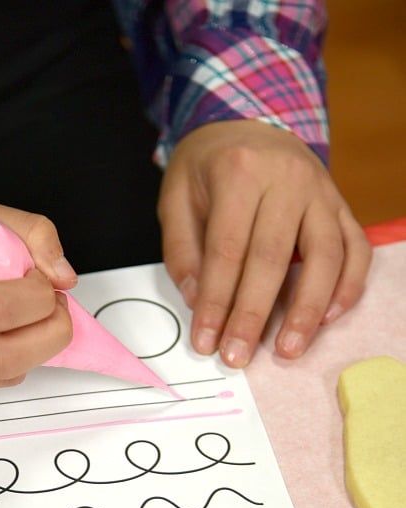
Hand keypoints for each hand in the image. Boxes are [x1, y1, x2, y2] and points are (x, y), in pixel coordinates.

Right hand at [0, 189, 76, 392]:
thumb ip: (22, 231)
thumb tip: (64, 277)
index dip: (40, 301)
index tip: (48, 284)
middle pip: (3, 357)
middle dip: (49, 335)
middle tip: (58, 311)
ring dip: (31, 351)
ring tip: (32, 319)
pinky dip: (2, 364)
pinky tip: (0, 336)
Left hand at [158, 121, 371, 366]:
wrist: (244, 125)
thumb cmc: (206, 170)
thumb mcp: (175, 198)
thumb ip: (182, 250)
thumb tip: (198, 302)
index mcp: (239, 171)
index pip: (227, 250)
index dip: (217, 302)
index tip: (206, 342)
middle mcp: (287, 178)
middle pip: (273, 258)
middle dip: (254, 315)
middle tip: (238, 357)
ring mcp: (322, 191)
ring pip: (325, 255)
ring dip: (308, 309)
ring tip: (289, 349)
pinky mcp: (341, 204)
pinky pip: (356, 248)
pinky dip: (348, 286)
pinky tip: (328, 318)